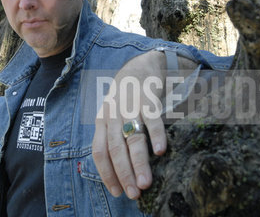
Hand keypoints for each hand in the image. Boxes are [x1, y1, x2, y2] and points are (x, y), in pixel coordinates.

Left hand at [92, 51, 167, 198]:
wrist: (138, 67)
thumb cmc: (125, 99)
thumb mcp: (111, 116)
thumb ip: (112, 138)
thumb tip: (119, 172)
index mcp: (102, 121)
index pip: (99, 151)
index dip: (107, 173)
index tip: (117, 192)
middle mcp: (113, 115)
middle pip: (115, 148)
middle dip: (123, 173)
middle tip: (133, 193)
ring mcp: (129, 105)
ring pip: (132, 137)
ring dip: (138, 161)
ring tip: (145, 182)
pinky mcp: (147, 97)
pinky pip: (152, 117)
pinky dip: (156, 134)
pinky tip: (160, 151)